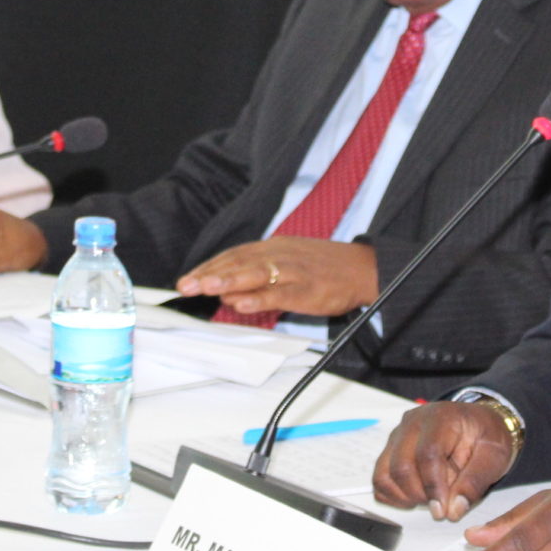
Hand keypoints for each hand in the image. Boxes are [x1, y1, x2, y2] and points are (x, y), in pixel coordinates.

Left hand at [175, 236, 377, 317]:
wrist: (363, 268)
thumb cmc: (325, 268)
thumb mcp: (289, 264)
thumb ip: (258, 278)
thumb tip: (229, 294)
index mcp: (274, 248)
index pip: (234, 255)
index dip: (210, 267)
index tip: (189, 278)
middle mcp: (280, 255)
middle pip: (239, 262)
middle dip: (210, 274)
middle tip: (187, 285)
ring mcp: (293, 272)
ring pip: (255, 274)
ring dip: (228, 280)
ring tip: (207, 288)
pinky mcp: (307, 289)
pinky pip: (280, 294)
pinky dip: (259, 298)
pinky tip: (242, 303)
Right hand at [372, 401, 515, 520]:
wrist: (476, 423)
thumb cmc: (485, 435)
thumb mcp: (495, 455)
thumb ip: (475, 482)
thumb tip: (453, 509)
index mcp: (442, 418)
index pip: (427, 454)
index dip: (433, 487)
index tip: (443, 511)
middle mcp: (413, 423)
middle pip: (401, 466)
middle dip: (421, 495)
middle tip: (442, 506)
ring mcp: (397, 436)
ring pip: (384, 474)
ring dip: (406, 497)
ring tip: (431, 498)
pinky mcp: (389, 450)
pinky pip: (380, 480)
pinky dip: (394, 496)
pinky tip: (417, 495)